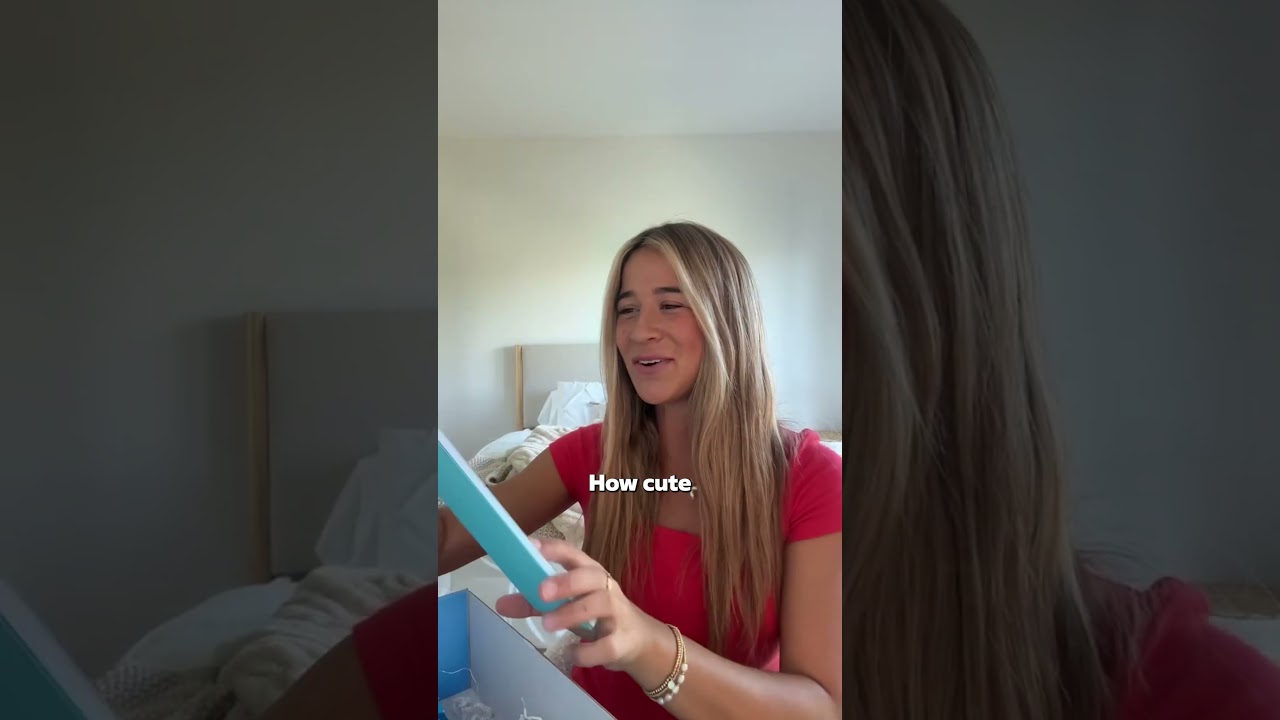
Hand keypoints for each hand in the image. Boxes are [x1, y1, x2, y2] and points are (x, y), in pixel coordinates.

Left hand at [494, 538, 664, 671]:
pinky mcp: (623, 641)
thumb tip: (500, 604)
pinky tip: (574, 653)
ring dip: (572, 614)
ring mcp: (618, 614)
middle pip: (590, 576)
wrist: (639, 641)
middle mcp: (606, 588)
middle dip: (566, 582)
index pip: (573, 554)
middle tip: (540, 592)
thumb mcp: (568, 605)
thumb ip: (535, 604)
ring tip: (547, 624)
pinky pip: (606, 645)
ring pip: (599, 605)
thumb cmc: (597, 616)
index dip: (553, 549)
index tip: (531, 547)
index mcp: (590, 573)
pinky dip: (587, 651)